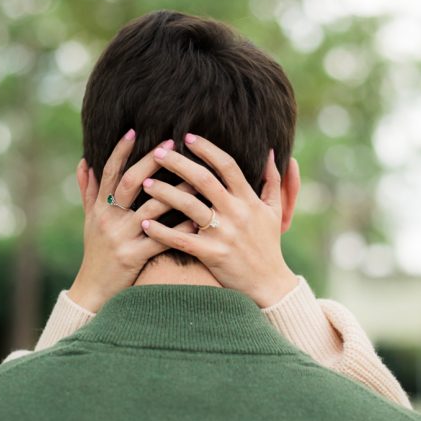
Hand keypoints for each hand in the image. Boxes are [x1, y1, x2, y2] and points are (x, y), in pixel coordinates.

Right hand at [67, 131, 196, 311]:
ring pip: (151, 208)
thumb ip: (88, 191)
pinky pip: (162, 239)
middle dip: (152, 162)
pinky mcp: (134, 257)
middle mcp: (108, 219)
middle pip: (131, 183)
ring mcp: (121, 238)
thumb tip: (84, 161)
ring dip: (176, 191)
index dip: (120, 151)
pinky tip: (199, 218)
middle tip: (172, 144)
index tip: (134, 130)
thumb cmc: (95, 252)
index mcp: (99, 208)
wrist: (92, 290)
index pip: (109, 173)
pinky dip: (181, 228)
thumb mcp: (89, 221)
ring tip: (197, 177)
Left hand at [139, 133, 299, 307]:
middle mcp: (236, 213)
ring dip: (164, 192)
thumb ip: (273, 181)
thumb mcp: (276, 211)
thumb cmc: (268, 244)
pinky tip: (145, 223)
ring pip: (189, 206)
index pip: (227, 166)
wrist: (269, 284)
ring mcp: (223, 234)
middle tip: (157, 152)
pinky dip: (162, 231)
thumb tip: (275, 153)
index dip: (207, 149)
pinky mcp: (211, 254)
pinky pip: (181, 240)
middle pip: (203, 180)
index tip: (188, 137)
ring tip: (144, 183)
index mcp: (249, 199)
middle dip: (178, 163)